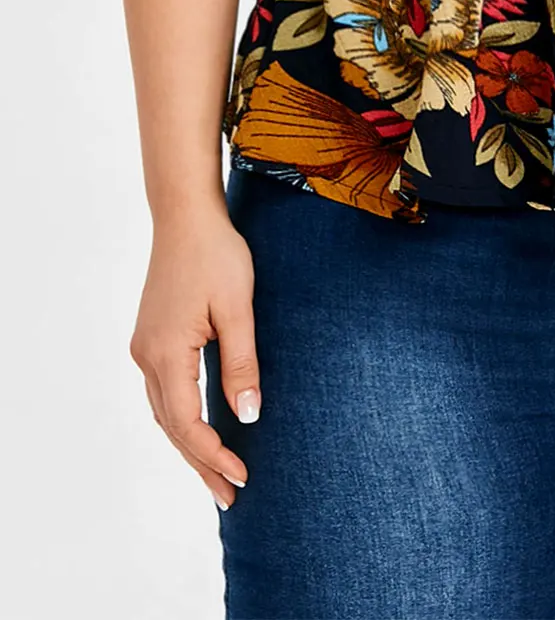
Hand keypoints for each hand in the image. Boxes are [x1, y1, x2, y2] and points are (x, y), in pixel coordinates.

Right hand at [129, 206, 261, 508]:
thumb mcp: (238, 308)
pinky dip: (182, 419)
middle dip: (201, 464)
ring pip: (165, 413)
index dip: (214, 455)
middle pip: (172, 427)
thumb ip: (242, 363)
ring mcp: (145, 348)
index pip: (188, 424)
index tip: (243, 477)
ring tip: (217, 475)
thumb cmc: (217, 255)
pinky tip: (199, 430)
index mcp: (166, 353)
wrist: (185, 217)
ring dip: (190, 446)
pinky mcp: (151, 338)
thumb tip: (247, 417)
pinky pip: (165, 393)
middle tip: (230, 498)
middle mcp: (147, 357)